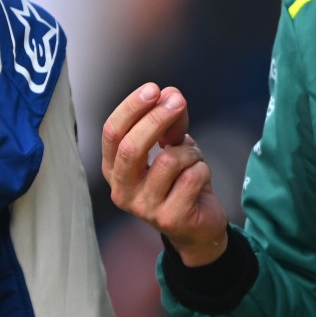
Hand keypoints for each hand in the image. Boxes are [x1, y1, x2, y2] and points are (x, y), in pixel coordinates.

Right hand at [101, 83, 228, 265]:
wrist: (197, 227)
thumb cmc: (179, 182)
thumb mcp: (171, 147)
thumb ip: (169, 122)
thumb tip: (170, 94)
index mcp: (114, 169)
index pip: (112, 133)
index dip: (131, 108)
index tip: (153, 89)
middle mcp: (121, 190)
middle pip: (131, 147)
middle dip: (156, 118)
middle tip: (178, 101)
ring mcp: (143, 208)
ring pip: (168, 161)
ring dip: (189, 151)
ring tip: (194, 158)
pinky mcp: (169, 219)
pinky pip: (191, 178)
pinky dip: (202, 169)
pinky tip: (201, 177)